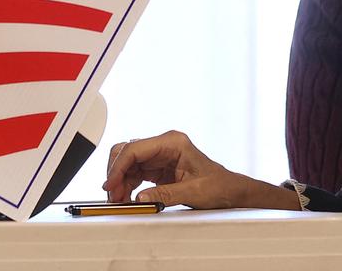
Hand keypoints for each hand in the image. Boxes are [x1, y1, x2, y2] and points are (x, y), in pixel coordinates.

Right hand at [102, 130, 298, 209]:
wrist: (230, 191)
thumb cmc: (219, 185)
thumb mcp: (193, 191)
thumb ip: (165, 194)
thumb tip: (140, 198)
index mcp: (174, 142)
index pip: (135, 149)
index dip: (118, 166)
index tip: (110, 184)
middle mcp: (165, 145)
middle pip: (127, 152)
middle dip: (116, 173)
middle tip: (113, 194)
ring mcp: (160, 155)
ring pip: (128, 163)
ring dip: (120, 181)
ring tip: (118, 200)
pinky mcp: (158, 168)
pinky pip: (135, 173)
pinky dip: (127, 185)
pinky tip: (126, 197)